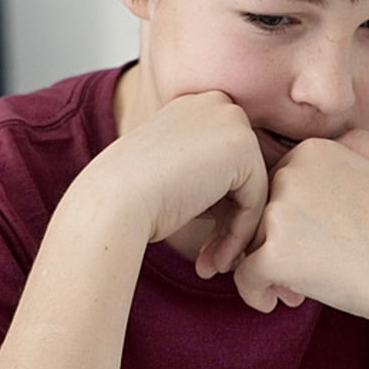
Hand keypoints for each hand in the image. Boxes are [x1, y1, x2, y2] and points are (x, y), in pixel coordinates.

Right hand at [84, 91, 268, 278]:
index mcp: (192, 106)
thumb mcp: (167, 175)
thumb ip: (201, 176)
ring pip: (251, 188)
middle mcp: (214, 103)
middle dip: (229, 221)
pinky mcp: (243, 146)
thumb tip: (235, 204)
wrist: (112, 200)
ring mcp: (231, 121)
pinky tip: (214, 257)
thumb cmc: (127, 197)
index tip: (201, 242)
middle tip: (211, 259)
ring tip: (212, 265)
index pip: (224, 160)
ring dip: (234, 234)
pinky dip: (240, 234)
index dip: (216, 206)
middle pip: (242, 172)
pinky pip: (256, 199)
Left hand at [233, 130, 368, 319]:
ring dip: (267, 267)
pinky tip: (270, 303)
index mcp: (313, 151)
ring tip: (294, 289)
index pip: (277, 184)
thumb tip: (331, 144)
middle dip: (275, 241)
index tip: (313, 239)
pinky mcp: (273, 254)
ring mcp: (278, 214)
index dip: (291, 215)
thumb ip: (356, 145)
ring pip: (248, 242)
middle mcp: (289, 175)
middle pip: (258, 212)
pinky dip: (253, 292)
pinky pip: (244, 276)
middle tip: (303, 268)